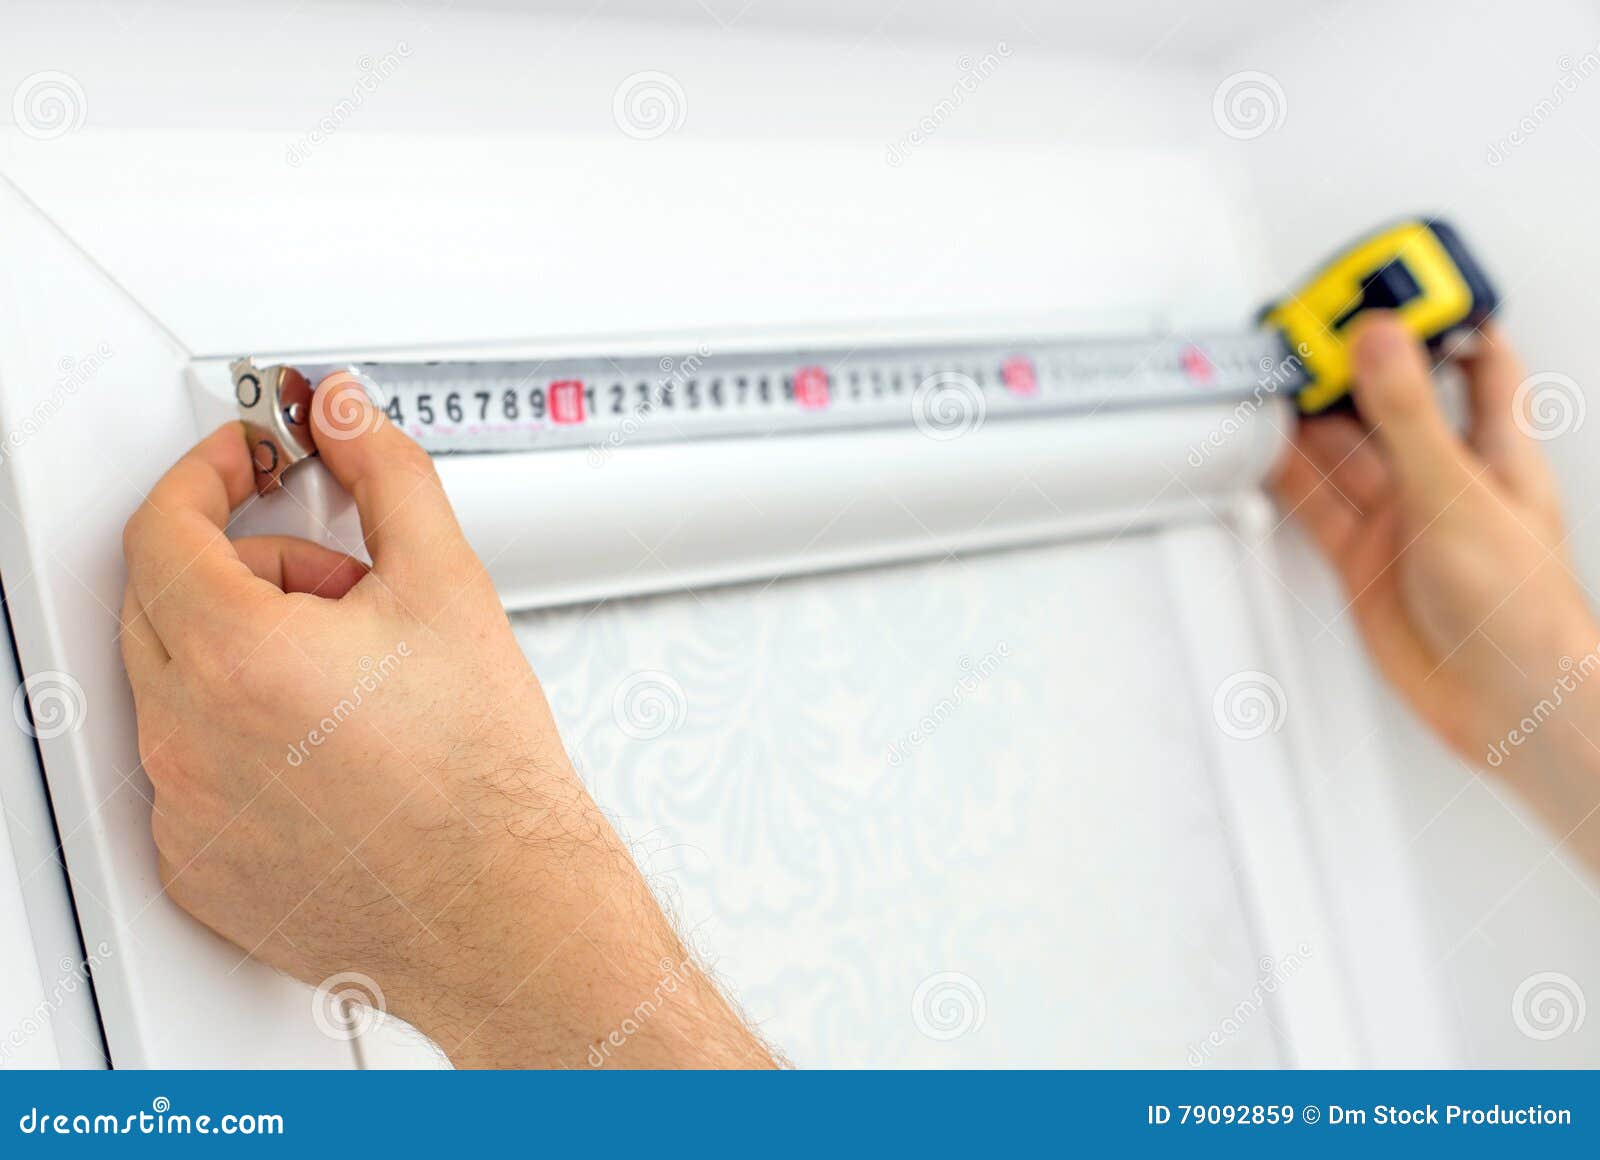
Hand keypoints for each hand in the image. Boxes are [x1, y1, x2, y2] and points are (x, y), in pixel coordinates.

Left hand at [120, 374, 772, 1067]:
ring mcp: (184, 809)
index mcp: (234, 654)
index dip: (207, 475)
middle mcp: (186, 735)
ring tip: (347, 676)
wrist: (503, 904)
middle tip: (334, 582)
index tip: (241, 464)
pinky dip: (235, 740)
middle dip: (243, 566)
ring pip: (176, 686)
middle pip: (164, 599)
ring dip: (242, 654)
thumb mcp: (444, 584)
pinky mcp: (197, 868)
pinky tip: (326, 749)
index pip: (163, 526)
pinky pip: (186, 772)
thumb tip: (346, 412)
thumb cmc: (483, 774)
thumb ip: (384, 472)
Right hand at [1273, 313, 1599, 869]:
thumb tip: (1382, 339)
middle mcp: (1445, 477)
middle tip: (1307, 328)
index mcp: (1494, 449)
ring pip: (1344, 450)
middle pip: (1390, 401)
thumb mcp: (1459, 496)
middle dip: (1349, 365)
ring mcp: (1401, 518)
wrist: (1507, 702)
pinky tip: (1265, 448)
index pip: (1473, 361)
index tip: (1394, 281)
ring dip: (1309, 417)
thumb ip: (1411, 415)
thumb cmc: (1524, 611)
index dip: (1438, 317)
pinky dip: (1285, 475)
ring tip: (1273, 379)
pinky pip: (1315, 503)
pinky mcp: (1364, 559)